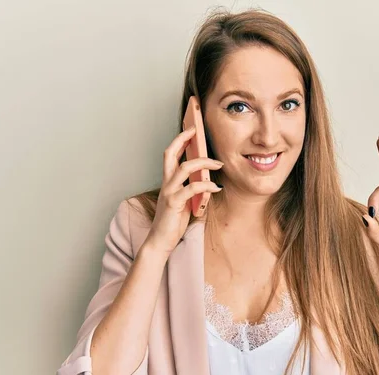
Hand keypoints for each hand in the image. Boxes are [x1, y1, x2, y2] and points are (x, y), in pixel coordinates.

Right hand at [144, 126, 223, 254]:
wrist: (160, 241)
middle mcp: (166, 183)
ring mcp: (169, 192)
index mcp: (168, 182)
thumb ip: (193, 190)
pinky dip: (206, 186)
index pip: (170, 155)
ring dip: (203, 162)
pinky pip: (192, 188)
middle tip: (197, 131)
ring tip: (218, 164)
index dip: (179, 140)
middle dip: (183, 139)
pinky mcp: (174, 203)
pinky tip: (216, 188)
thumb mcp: (185, 202)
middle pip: (170, 154)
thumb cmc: (172, 222)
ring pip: (183, 167)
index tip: (191, 129)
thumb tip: (209, 182)